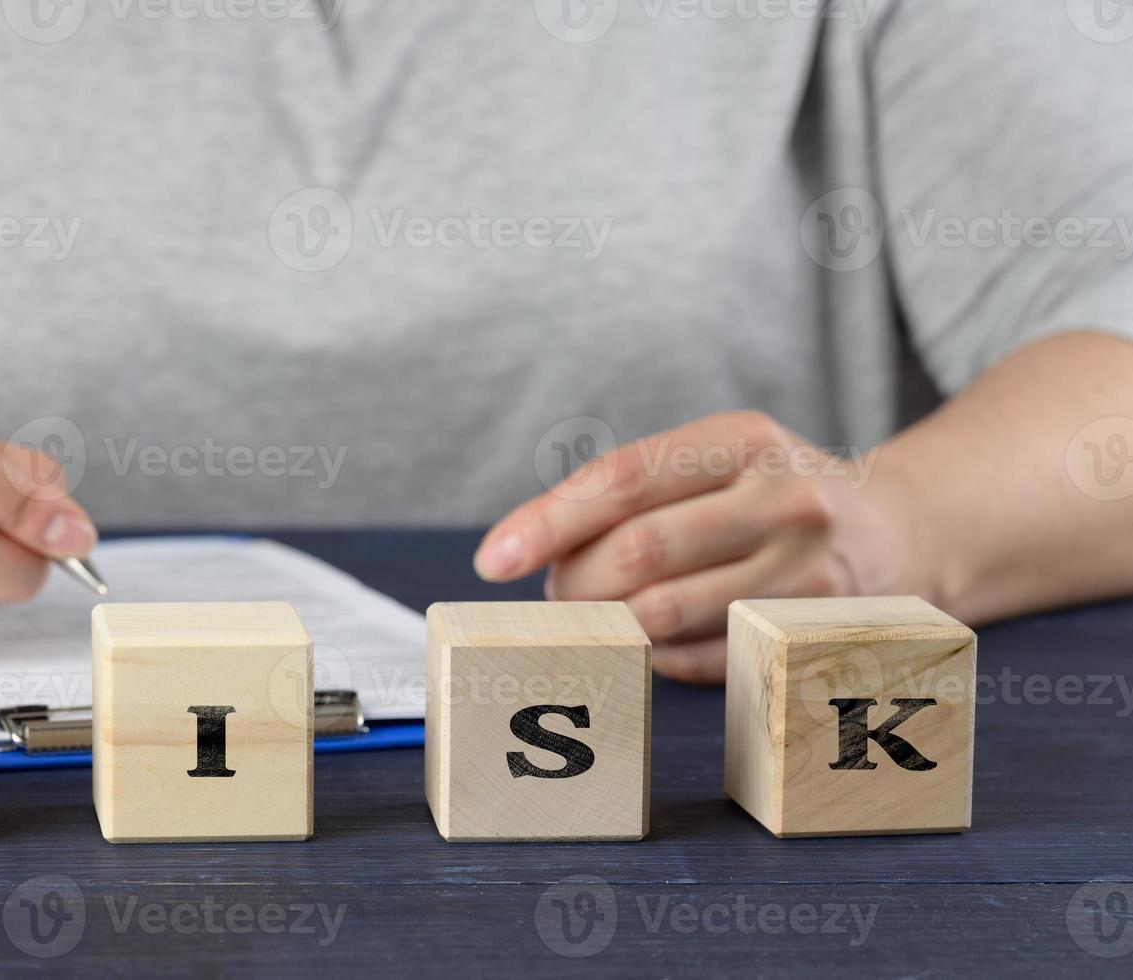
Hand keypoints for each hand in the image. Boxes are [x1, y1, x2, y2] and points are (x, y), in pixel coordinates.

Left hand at [473, 412, 920, 684]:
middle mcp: (780, 496)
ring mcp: (807, 567)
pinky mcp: (818, 631)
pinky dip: (658, 660)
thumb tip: (535, 551)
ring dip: (610, 627)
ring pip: (666, 613)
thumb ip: (641, 492)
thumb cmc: (779, 495)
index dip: (549, 520)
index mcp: (742, 439)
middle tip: (556, 598)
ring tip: (599, 621)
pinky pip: (704, 660)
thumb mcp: (727, 459)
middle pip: (638, 551)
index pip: (623, 478)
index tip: (493, 559)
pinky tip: (653, 645)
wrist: (910, 530)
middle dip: (576, 584)